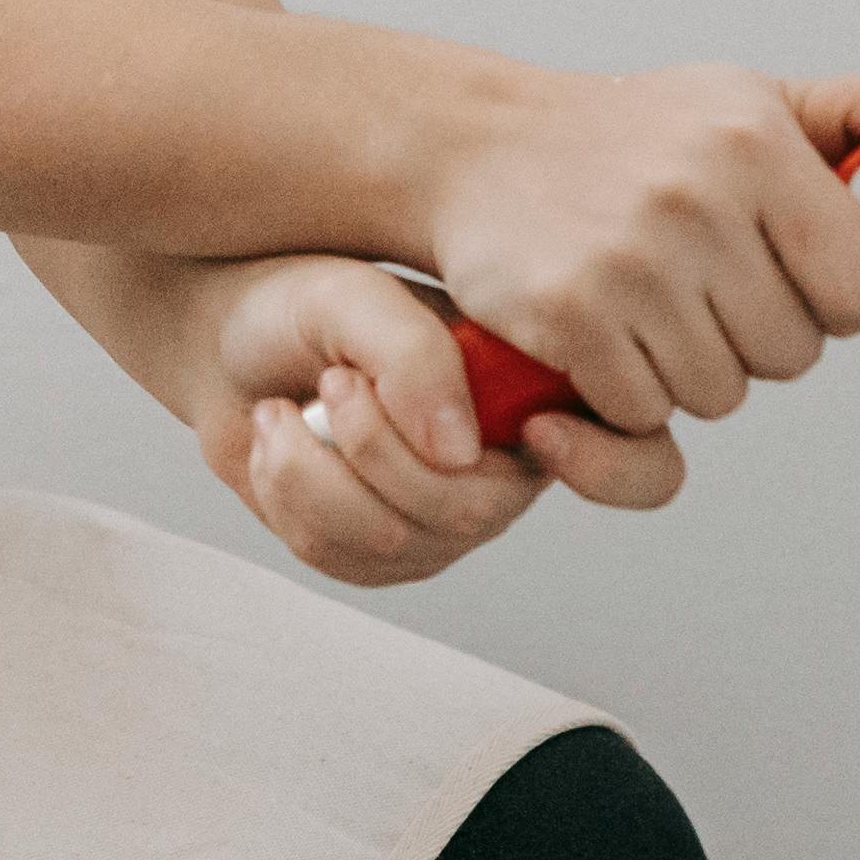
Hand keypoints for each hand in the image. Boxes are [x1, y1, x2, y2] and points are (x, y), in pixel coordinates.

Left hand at [178, 257, 687, 584]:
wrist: (220, 333)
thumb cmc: (301, 299)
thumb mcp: (356, 298)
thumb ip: (414, 353)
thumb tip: (459, 451)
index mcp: (532, 389)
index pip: (640, 459)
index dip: (608, 466)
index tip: (535, 431)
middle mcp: (501, 462)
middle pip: (476, 512)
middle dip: (381, 453)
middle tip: (336, 382)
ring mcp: (440, 517)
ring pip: (399, 543)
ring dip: (318, 473)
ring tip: (293, 406)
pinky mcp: (376, 551)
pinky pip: (343, 561)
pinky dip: (290, 499)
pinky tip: (280, 443)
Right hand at [395, 62, 859, 441]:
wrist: (480, 147)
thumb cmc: (632, 136)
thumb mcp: (755, 99)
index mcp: (757, 142)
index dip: (828, 297)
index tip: (782, 271)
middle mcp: (698, 195)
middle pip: (793, 355)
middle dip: (753, 335)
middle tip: (698, 282)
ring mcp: (632, 259)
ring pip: (721, 393)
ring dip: (688, 368)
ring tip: (646, 300)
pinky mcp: (570, 315)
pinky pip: (644, 412)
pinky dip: (624, 389)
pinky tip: (599, 327)